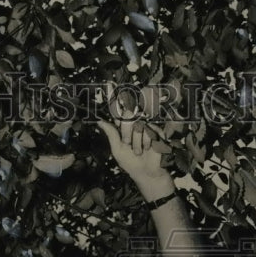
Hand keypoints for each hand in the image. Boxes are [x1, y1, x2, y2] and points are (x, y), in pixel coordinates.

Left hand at [98, 82, 174, 201]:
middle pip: (127, 115)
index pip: (117, 109)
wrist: (146, 173)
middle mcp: (134, 123)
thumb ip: (111, 134)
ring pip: (137, 125)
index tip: (108, 83)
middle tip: (128, 143)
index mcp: (122, 126)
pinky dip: (146, 142)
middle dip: (126, 132)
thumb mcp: (117, 149)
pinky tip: (148, 149)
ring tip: (139, 150)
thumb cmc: (131, 163)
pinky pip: (148, 131)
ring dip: (136, 141)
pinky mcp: (156, 130)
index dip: (113, 96)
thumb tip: (99, 120)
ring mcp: (146, 125)